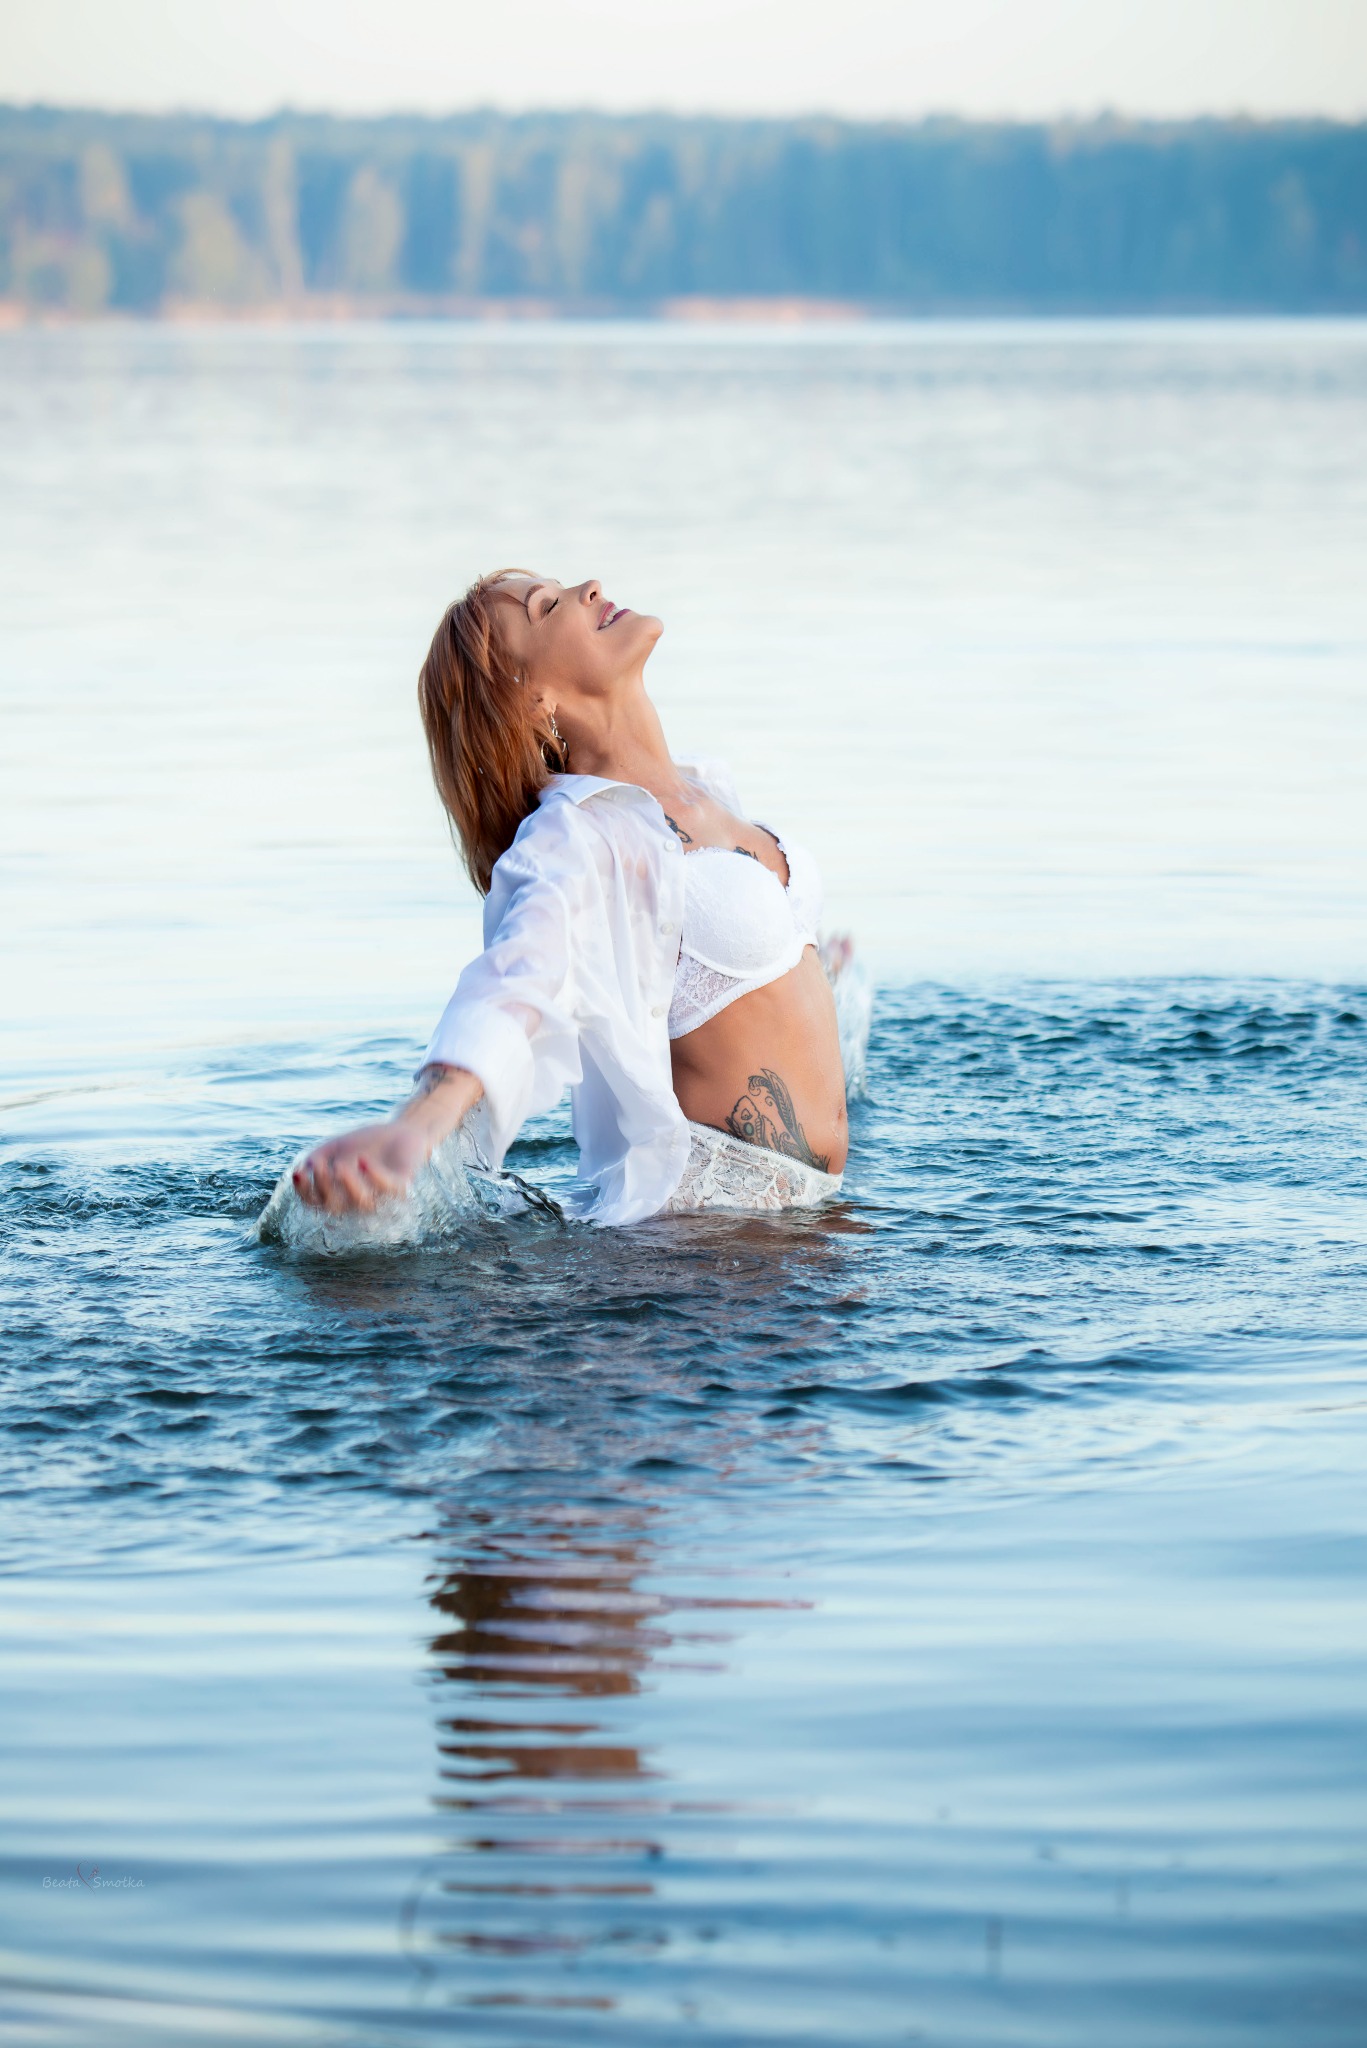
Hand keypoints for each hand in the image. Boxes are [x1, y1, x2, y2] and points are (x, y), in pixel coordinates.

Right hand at [293, 1119, 430, 1213]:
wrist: (400, 1130)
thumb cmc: (365, 1142)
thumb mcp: (335, 1147)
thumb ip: (317, 1157)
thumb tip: (304, 1168)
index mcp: (339, 1194)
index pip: (315, 1201)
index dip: (304, 1191)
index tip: (298, 1173)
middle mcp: (357, 1201)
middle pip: (335, 1206)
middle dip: (325, 1187)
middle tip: (319, 1165)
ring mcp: (380, 1197)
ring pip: (362, 1202)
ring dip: (349, 1185)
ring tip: (339, 1165)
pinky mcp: (401, 1187)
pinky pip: (388, 1188)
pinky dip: (375, 1176)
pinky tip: (363, 1161)